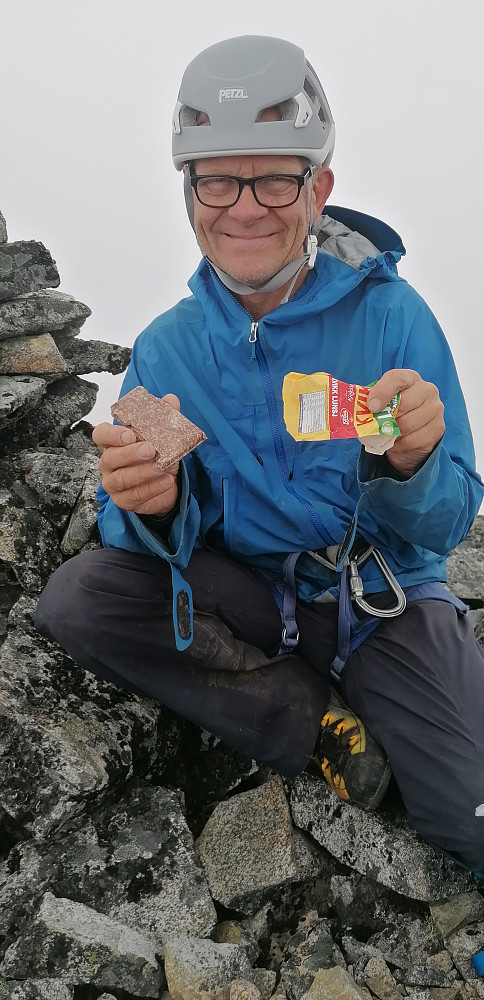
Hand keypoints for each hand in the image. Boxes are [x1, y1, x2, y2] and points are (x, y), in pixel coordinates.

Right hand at [93, 393, 180, 516]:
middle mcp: (109, 462)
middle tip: (151, 450)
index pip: (100, 434)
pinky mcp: (123, 500)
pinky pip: (134, 495)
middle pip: (110, 458)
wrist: (167, 483)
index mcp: (113, 442)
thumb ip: (165, 416)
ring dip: (142, 472)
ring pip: (122, 478)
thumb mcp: (163, 435)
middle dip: (130, 454)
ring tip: (161, 468)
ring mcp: (114, 483)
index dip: (112, 435)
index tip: (130, 434)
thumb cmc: (158, 456)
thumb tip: (171, 399)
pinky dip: (151, 488)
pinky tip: (166, 481)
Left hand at [367, 369, 443, 476]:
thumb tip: (356, 410)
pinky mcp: (438, 428)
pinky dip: (400, 444)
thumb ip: (371, 403)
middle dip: (387, 417)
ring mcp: (435, 409)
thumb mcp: (381, 406)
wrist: (410, 437)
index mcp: (410, 378)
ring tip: (387, 434)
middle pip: (404, 402)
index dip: (383, 392)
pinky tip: (397, 442)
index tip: (371, 406)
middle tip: (378, 425)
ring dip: (392, 433)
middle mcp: (427, 390)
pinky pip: (414, 439)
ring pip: (408, 423)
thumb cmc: (392, 415)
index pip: (397, 378)